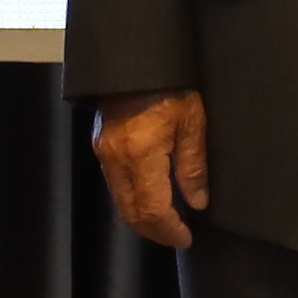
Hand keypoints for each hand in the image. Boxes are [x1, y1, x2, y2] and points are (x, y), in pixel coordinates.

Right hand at [93, 89, 209, 249]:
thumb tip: (197, 202)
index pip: (153, 210)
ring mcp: (104, 153)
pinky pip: (115, 185)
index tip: (186, 238)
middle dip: (154, 232)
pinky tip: (151, 197)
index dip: (170, 231)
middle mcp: (117, 159)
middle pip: (131, 213)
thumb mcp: (192, 122)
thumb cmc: (170, 84)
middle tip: (177, 237)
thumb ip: (194, 166)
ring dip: (142, 218)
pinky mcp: (100, 146)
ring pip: (120, 202)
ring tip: (168, 222)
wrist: (134, 59)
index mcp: (142, 154)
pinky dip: (133, 199)